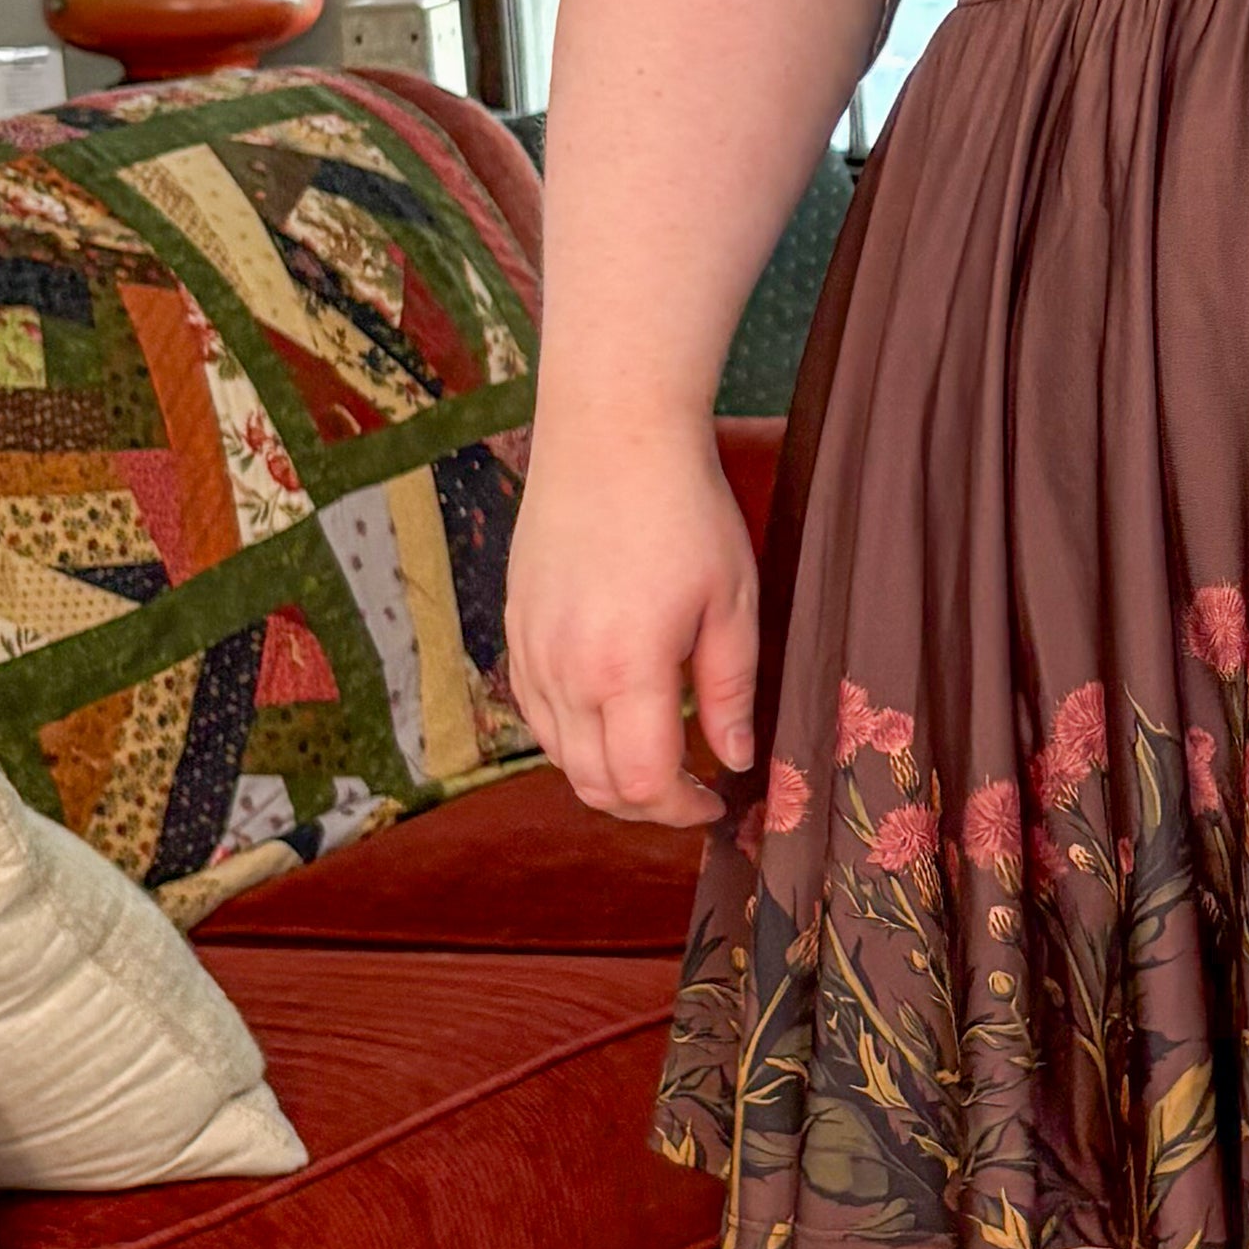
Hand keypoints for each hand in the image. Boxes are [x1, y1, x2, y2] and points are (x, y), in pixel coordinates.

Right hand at [504, 418, 760, 827]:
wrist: (611, 437)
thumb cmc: (684, 511)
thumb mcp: (732, 603)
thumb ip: (730, 691)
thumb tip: (734, 760)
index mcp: (625, 670)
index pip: (642, 785)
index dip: (681, 811)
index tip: (715, 803)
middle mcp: (565, 672)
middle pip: (593, 784)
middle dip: (646, 806)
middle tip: (689, 791)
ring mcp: (531, 651)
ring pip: (559, 755)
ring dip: (607, 776)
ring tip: (656, 759)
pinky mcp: (515, 629)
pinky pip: (537, 714)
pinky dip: (573, 737)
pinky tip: (612, 717)